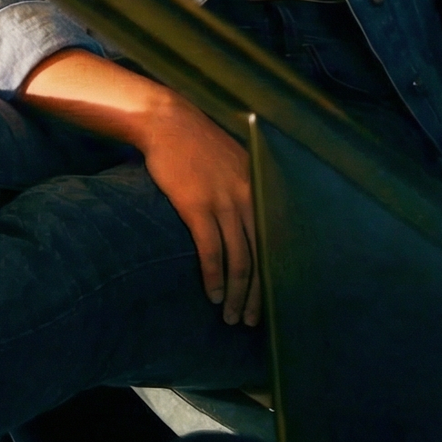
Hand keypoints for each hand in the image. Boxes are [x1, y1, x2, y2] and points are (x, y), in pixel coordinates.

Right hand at [17, 49, 262, 325]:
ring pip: (239, 260)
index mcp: (261, 188)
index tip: (267, 301)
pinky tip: (212, 295)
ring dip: (235, 293)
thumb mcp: (233, 163)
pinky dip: (214, 278)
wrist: (167, 121)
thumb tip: (247, 226)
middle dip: (256, 295)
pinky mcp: (198, 206)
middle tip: (249, 320)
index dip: (272, 277)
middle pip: (261, 258)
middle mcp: (249, 197)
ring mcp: (224, 202)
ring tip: (229, 316)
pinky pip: (211, 251)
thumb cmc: (195, 144)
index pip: (274, 243)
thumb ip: (245, 191)